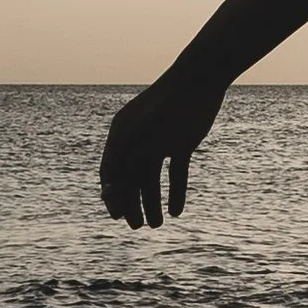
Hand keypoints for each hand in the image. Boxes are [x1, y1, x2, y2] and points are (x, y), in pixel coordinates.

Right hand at [98, 72, 223, 229]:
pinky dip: (176, 192)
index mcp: (122, 135)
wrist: (200, 81)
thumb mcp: (138, 130)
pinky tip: (176, 212)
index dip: (112, 195)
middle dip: (133, 205)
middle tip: (138, 226)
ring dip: (153, 203)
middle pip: (131, 180)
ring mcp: (161, 142)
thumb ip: (121, 156)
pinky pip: (176, 173)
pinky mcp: (183, 144)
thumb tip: (107, 187)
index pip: (111, 173)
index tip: (117, 216)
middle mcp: (139, 140)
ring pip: (153, 180)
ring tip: (157, 225)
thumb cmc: (165, 102)